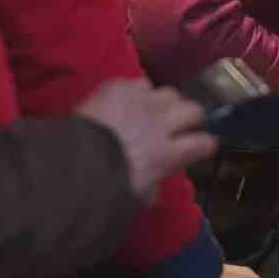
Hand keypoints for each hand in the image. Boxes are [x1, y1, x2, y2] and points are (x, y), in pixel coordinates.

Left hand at [76, 78, 216, 199]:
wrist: (73, 159)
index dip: (205, 145)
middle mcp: (162, 123)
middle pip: (193, 110)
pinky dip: (138, 91)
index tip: (202, 147)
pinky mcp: (120, 87)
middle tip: (181, 123)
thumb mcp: (134, 195)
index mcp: (168, 153)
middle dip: (191, 117)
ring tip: (156, 108)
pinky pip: (140, 82)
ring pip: (169, 93)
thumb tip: (154, 189)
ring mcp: (142, 102)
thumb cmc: (104, 185)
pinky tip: (130, 99)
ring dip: (166, 102)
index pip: (203, 143)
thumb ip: (151, 188)